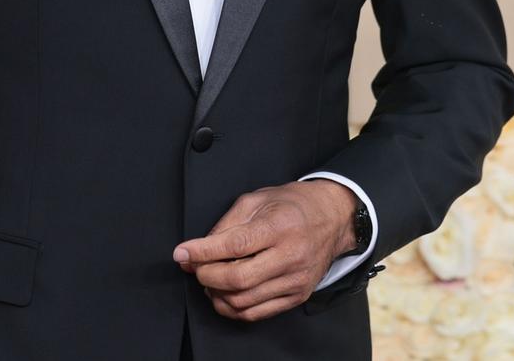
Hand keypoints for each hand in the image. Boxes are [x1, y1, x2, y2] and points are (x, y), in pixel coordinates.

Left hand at [171, 180, 357, 321]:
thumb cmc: (291, 205)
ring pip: (244, 301)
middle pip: (237, 279)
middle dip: (207, 275)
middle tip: (195, 266)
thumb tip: (198, 249)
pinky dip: (233, 308)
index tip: (182, 253)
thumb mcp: (257, 199)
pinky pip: (257, 313)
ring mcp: (295, 280)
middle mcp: (291, 256)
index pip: (235, 246)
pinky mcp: (297, 296)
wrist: (332, 218)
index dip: (202, 252)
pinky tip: (224, 294)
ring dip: (216, 294)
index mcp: (279, 226)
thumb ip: (226, 224)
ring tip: (209, 279)